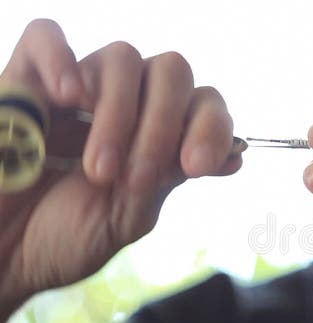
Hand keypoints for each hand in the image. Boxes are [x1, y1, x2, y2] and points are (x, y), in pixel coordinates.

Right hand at [0, 19, 238, 318]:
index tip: (198, 166)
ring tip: (97, 170)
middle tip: (135, 179)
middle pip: (171, 71)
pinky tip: (69, 98)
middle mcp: (125, 104)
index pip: (203, 103)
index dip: (211, 126)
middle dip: (164, 125)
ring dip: (120, 114)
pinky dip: (62, 58)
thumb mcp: (125, 217)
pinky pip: (44, 35)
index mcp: (157, 134)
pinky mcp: (22, 82)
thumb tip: (233, 157)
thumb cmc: (60, 240)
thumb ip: (168, 179)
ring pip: (120, 59)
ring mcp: (75, 90)